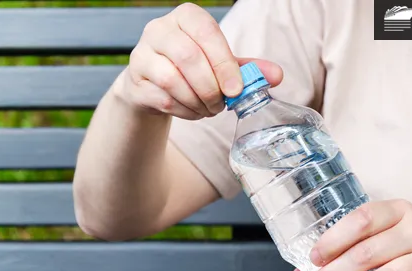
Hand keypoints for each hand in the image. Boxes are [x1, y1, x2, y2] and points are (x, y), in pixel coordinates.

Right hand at [114, 3, 282, 119]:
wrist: (154, 86)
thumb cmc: (193, 70)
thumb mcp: (222, 65)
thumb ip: (248, 69)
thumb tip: (277, 75)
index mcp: (186, 17)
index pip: (207, 33)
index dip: (224, 63)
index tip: (236, 89)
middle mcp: (159, 29)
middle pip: (188, 57)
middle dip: (211, 88)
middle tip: (222, 104)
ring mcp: (141, 54)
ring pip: (172, 80)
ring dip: (197, 102)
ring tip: (209, 109)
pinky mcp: (134, 81)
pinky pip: (163, 99)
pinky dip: (184, 111)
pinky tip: (194, 112)